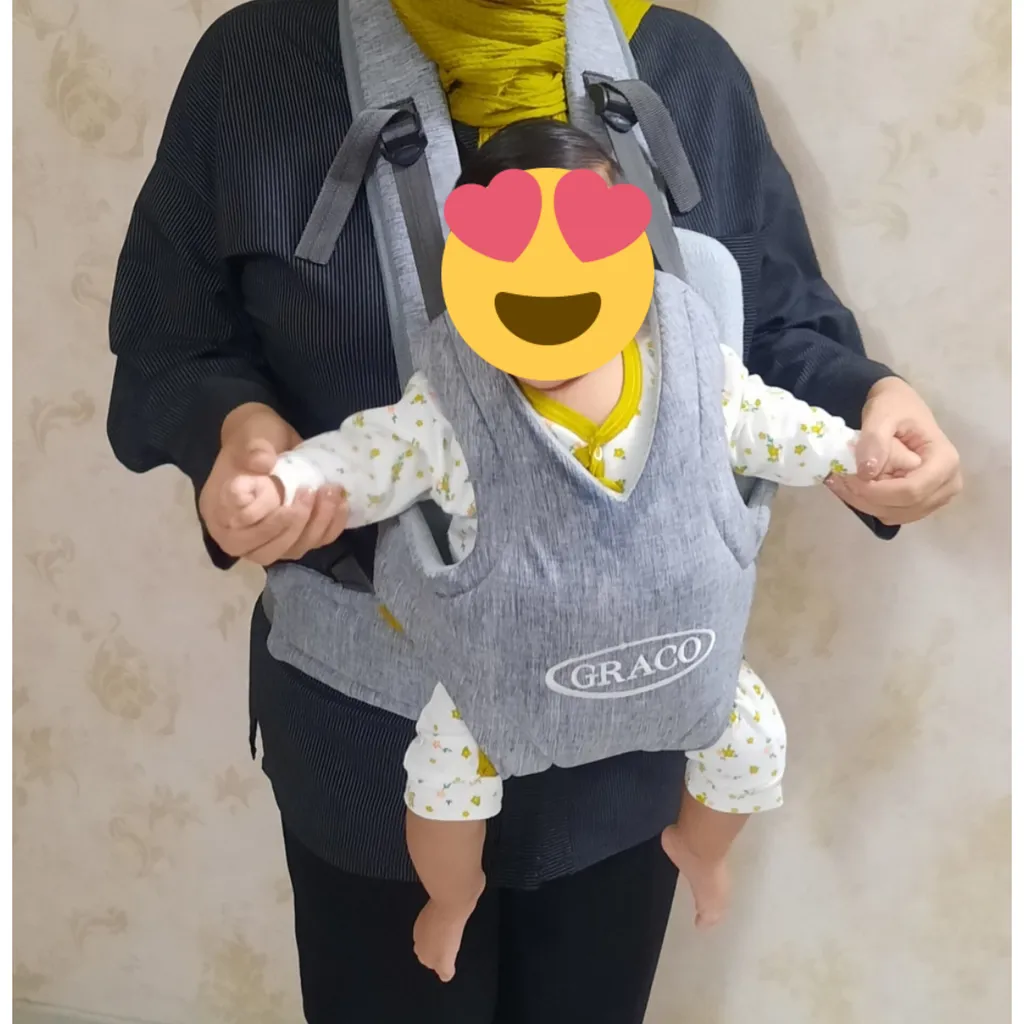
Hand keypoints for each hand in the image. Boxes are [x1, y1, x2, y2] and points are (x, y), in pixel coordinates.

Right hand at [197, 403, 347, 565]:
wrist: (273, 438)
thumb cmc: (254, 437)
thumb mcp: (251, 434)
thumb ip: (253, 448)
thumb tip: (262, 462)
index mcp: (219, 513)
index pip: (235, 536)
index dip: (260, 525)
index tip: (279, 497)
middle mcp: (241, 534)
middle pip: (265, 553)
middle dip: (292, 526)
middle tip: (309, 491)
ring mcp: (271, 538)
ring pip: (293, 550)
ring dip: (316, 525)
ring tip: (328, 491)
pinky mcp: (296, 534)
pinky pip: (315, 542)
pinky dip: (331, 526)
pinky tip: (340, 502)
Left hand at [826, 377, 961, 525]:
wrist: (899, 407)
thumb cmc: (895, 406)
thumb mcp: (883, 413)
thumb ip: (875, 439)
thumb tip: (868, 471)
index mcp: (945, 461)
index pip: (912, 491)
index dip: (878, 491)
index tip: (849, 478)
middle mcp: (948, 484)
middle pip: (903, 507)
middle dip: (866, 498)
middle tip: (836, 479)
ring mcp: (936, 497)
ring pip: (895, 515)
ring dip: (863, 503)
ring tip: (841, 481)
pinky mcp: (920, 502)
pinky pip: (891, 513)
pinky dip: (868, 504)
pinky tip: (852, 487)